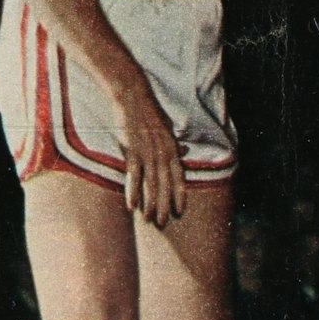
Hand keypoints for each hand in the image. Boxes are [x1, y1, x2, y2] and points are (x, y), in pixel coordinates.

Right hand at [108, 65, 186, 227]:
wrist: (132, 96)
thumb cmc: (150, 112)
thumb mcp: (168, 128)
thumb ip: (175, 144)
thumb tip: (186, 152)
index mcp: (173, 149)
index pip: (179, 179)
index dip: (179, 196)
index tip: (179, 212)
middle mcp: (163, 154)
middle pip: (165, 186)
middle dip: (164, 206)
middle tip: (162, 223)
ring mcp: (148, 153)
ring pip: (151, 185)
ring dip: (150, 204)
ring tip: (148, 219)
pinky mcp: (132, 151)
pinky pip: (134, 177)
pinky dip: (133, 192)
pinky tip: (132, 206)